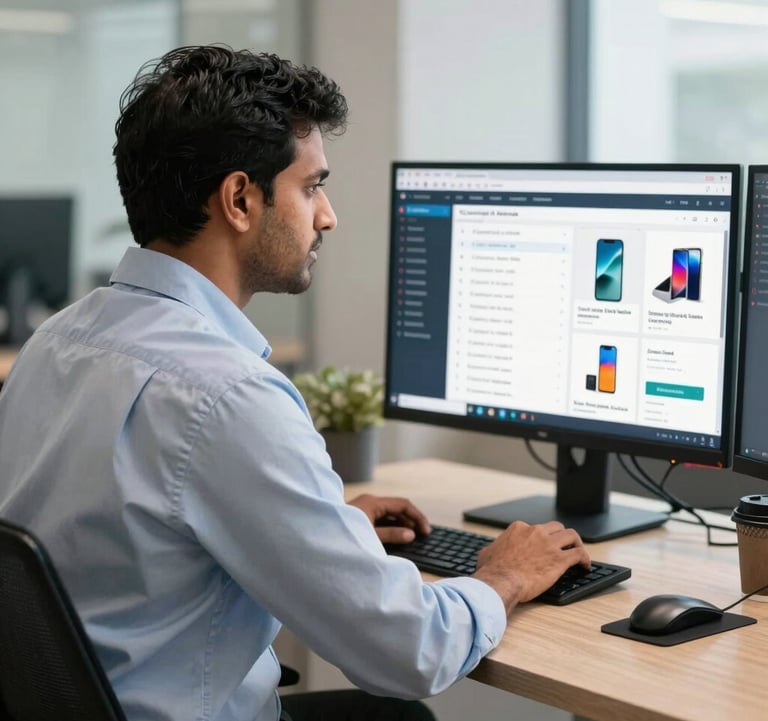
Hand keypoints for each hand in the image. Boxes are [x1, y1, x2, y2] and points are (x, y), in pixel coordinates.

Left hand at [347, 494, 430, 543]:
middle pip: (397, 508)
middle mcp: (369, 502)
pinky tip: (397, 537)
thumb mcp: (370, 538)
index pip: (403, 504)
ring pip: (389, 513)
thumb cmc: (343, 538)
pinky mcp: (360, 517)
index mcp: (373, 502)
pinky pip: (381, 519)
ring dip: (402, 524)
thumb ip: (392, 535)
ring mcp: (364, 508)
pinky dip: (391, 526)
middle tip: (422, 536)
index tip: (426, 531)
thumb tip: (410, 534)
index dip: (417, 517)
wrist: (318, 541)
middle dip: (411, 520)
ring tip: (412, 538)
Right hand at [473, 520, 589, 613]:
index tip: (542, 547)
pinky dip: (585, 558)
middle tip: (563, 545)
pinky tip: (585, 566)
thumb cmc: (492, 571)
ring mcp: (549, 545)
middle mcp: (536, 532)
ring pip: (571, 536)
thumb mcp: (487, 553)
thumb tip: (491, 551)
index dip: (540, 538)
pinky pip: (578, 554)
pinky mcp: (559, 560)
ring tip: (579, 552)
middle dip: (561, 536)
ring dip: (576, 543)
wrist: (501, 582)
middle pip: (556, 528)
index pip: (535, 528)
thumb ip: (494, 548)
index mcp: (519, 529)